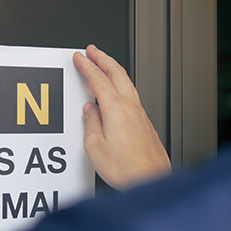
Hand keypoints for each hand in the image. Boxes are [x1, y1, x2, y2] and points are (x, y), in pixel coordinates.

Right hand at [73, 44, 170, 189]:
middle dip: (103, 58)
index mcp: (115, 109)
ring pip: (127, 81)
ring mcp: (141, 114)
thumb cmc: (127, 169)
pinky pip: (132, 94)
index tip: (79, 57)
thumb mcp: (95, 147)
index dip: (87, 65)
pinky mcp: (146, 123)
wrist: (150, 180)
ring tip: (105, 64)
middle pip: (117, 72)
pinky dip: (122, 84)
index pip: (98, 79)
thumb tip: (89, 111)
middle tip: (92, 50)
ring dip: (114, 68)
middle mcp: (131, 107)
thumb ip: (91, 124)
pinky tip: (118, 91)